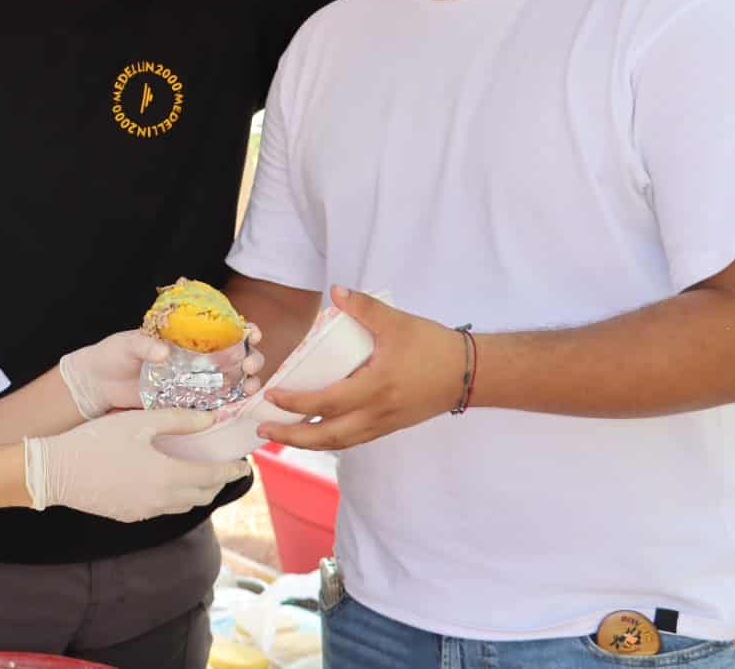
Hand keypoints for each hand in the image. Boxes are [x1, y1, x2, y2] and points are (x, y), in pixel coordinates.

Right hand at [24, 408, 250, 522]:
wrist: (56, 472)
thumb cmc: (97, 441)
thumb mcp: (138, 422)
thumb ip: (178, 420)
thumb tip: (211, 417)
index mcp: (169, 475)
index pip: (213, 477)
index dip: (232, 471)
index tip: (244, 465)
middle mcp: (163, 499)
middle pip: (203, 495)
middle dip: (218, 482)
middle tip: (224, 467)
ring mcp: (146, 511)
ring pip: (185, 505)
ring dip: (198, 491)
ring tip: (201, 474)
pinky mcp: (130, 516)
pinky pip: (164, 509)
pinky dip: (176, 497)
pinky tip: (168, 482)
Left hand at [58, 325, 265, 418]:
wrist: (97, 384)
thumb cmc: (113, 354)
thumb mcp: (127, 343)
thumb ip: (145, 344)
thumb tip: (164, 353)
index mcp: (188, 336)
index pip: (224, 328)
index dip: (245, 329)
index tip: (252, 333)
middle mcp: (197, 357)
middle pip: (236, 356)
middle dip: (252, 358)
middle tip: (250, 364)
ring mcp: (194, 381)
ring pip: (231, 381)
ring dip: (247, 383)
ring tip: (250, 387)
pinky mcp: (186, 403)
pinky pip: (214, 404)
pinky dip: (230, 404)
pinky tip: (238, 405)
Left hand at [257, 285, 460, 449]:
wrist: (470, 373)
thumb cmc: (434, 346)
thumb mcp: (397, 322)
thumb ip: (364, 307)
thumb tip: (335, 291)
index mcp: (376, 388)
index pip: (327, 402)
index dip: (296, 402)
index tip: (272, 395)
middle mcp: (377, 414)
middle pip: (327, 436)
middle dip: (292, 436)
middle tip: (264, 430)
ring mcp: (384, 424)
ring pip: (340, 443)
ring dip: (308, 441)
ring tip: (282, 434)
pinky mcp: (390, 426)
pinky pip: (353, 439)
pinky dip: (330, 439)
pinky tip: (316, 430)